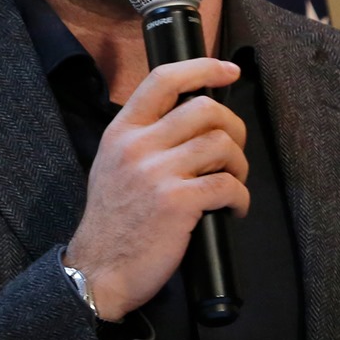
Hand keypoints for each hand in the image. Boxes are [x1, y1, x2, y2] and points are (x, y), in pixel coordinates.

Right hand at [65, 58, 248, 319]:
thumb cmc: (113, 222)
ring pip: (221, 143)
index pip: (163, 79)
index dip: (203, 68)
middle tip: (233, 152)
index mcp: (121, 131)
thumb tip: (190, 119)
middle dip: (233, 127)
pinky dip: (240, 198)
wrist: (98, 272)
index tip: (228, 71)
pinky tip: (233, 209)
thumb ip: (142, 138)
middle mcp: (137, 145)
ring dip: (239, 164)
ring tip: (232, 182)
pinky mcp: (177, 203)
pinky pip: (227, 184)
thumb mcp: (112, 165)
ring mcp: (157, 173)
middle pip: (204, 109)